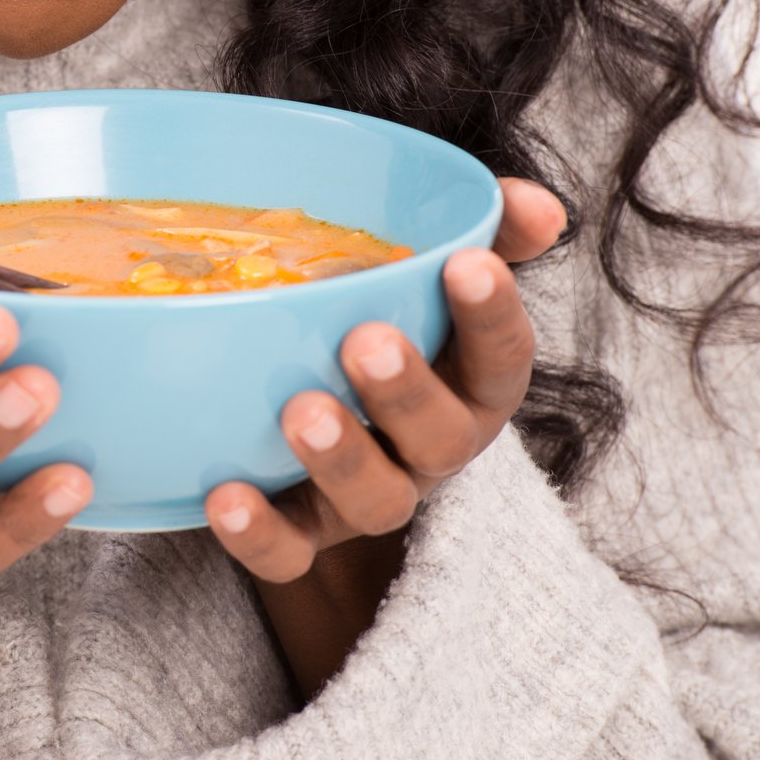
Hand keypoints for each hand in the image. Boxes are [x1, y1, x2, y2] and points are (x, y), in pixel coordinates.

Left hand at [206, 178, 562, 690]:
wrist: (312, 411)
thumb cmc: (383, 321)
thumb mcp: (425, 271)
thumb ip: (481, 229)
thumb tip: (537, 205)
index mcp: (469, 383)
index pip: (503, 357)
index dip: (492, 315)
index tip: (467, 263)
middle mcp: (431, 449)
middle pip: (441, 439)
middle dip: (407, 392)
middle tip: (366, 343)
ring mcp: (367, 497)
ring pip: (375, 500)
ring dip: (341, 461)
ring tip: (300, 412)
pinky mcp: (300, 534)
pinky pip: (287, 554)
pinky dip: (258, 534)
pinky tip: (222, 494)